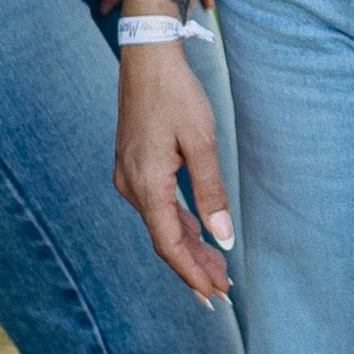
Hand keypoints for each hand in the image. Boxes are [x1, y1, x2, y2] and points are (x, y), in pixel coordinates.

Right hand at [114, 39, 233, 302]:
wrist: (147, 60)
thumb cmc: (176, 95)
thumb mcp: (202, 142)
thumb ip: (211, 191)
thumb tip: (224, 236)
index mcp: (146, 184)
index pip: (168, 243)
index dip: (191, 272)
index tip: (214, 294)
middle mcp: (131, 187)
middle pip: (164, 239)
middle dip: (193, 267)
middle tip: (223, 292)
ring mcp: (129, 178)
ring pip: (161, 225)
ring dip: (189, 248)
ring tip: (218, 271)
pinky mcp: (134, 168)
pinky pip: (157, 208)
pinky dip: (179, 226)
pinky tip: (199, 237)